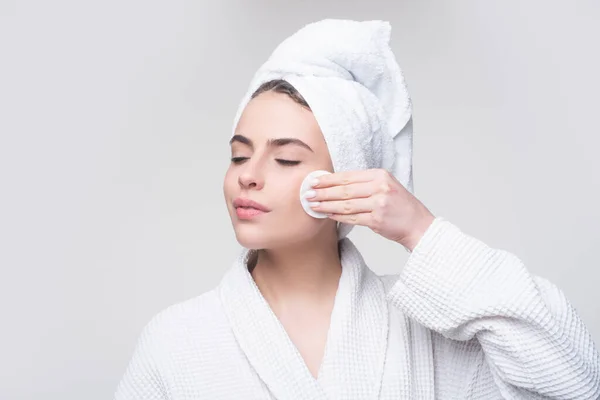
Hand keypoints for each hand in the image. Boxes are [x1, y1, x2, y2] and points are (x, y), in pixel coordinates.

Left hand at [305, 169, 435, 250]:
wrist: (419, 224)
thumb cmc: (401, 207)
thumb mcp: (386, 186)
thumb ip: (365, 184)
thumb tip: (336, 185)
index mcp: (380, 176)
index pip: (348, 176)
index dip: (329, 179)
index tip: (314, 181)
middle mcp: (380, 188)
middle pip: (344, 190)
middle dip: (323, 192)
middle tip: (308, 194)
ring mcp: (379, 204)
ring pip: (345, 204)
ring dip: (327, 205)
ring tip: (313, 205)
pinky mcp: (377, 220)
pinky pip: (352, 218)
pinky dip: (338, 216)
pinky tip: (327, 215)